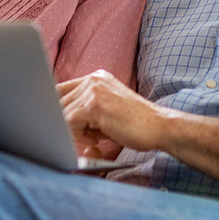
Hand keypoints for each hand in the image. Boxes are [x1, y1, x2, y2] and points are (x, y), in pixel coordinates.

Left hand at [57, 70, 171, 153]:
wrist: (160, 127)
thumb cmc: (136, 125)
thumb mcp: (107, 111)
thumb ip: (86, 110)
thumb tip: (60, 121)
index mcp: (97, 78)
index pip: (61, 89)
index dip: (58, 109)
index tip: (62, 126)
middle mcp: (93, 79)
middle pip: (58, 101)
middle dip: (65, 124)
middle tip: (87, 138)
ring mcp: (93, 90)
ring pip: (62, 112)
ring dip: (73, 131)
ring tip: (95, 140)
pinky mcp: (93, 105)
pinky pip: (69, 122)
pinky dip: (77, 136)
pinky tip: (96, 142)